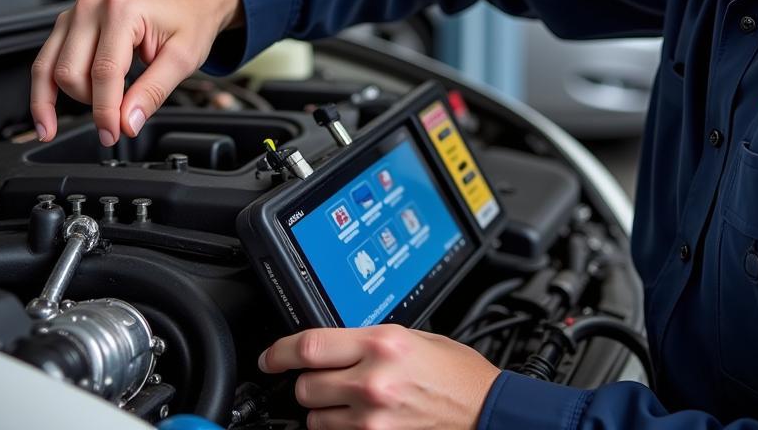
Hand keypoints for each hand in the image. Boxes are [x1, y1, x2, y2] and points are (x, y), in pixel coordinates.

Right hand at [30, 0, 242, 145]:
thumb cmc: (189, 19)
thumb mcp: (183, 57)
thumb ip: (153, 91)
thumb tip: (127, 122)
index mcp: (122, 10)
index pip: (104, 72)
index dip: (106, 111)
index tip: (113, 134)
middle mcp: (92, 7)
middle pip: (70, 73)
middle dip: (91, 104)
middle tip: (118, 119)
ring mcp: (76, 13)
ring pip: (50, 69)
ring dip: (69, 98)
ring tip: (96, 113)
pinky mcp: (69, 23)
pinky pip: (46, 61)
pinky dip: (46, 90)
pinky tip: (47, 117)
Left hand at [259, 325, 500, 429]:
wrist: (487, 413)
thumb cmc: (458, 375)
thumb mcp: (415, 337)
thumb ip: (370, 339)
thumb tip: (334, 343)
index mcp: (382, 343)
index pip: (310, 346)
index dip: (279, 352)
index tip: (270, 357)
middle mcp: (372, 381)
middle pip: (306, 386)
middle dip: (308, 382)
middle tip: (326, 378)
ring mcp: (372, 419)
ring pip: (315, 418)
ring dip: (323, 409)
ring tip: (350, 400)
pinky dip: (341, 428)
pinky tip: (360, 418)